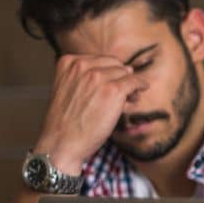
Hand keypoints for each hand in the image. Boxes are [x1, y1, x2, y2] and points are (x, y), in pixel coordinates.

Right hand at [33, 55, 148, 172]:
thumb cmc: (66, 121)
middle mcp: (82, 66)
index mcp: (68, 62)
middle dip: (120, 77)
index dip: (109, 72)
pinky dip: (140, 85)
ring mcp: (97, 77)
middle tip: (123, 92)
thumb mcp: (68, 89)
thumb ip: (88, 77)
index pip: (99, 59)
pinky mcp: (113, 90)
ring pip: (125, 73)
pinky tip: (141, 90)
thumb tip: (127, 68)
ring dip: (130, 84)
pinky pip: (134, 81)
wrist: (62, 142)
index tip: (111, 84)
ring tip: (129, 97)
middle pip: (114, 64)